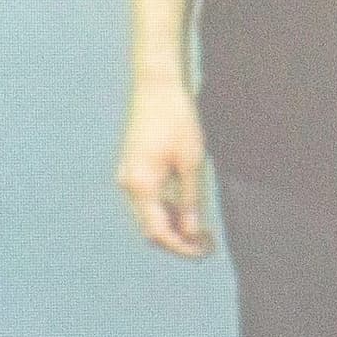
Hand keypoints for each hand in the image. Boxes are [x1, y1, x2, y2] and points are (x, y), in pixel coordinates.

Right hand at [115, 76, 212, 256]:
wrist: (157, 85)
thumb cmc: (176, 119)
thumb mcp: (191, 162)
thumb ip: (191, 201)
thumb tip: (192, 232)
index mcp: (141, 185)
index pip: (159, 233)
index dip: (182, 248)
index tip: (205, 251)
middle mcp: (129, 185)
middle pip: (151, 228)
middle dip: (179, 241)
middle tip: (207, 244)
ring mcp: (129, 176)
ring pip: (150, 215)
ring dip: (174, 226)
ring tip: (203, 228)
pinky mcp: (134, 168)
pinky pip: (148, 199)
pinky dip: (167, 210)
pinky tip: (188, 210)